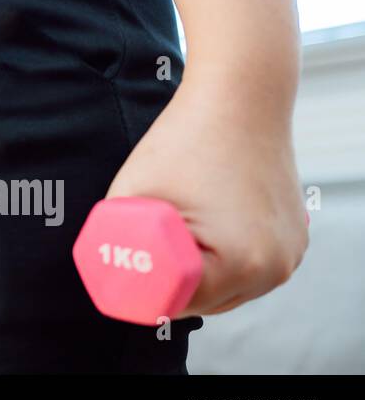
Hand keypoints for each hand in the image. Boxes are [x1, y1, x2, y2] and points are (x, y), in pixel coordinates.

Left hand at [104, 72, 307, 316]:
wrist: (241, 97)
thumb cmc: (185, 139)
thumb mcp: (133, 197)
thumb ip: (118, 242)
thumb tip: (106, 271)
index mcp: (239, 263)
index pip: (176, 303)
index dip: (142, 292)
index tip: (122, 270)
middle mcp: (274, 267)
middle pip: (203, 302)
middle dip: (166, 285)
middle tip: (136, 254)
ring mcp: (289, 255)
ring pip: (225, 288)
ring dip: (195, 272)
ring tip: (171, 230)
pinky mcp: (293, 240)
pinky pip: (247, 267)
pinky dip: (220, 257)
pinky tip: (201, 227)